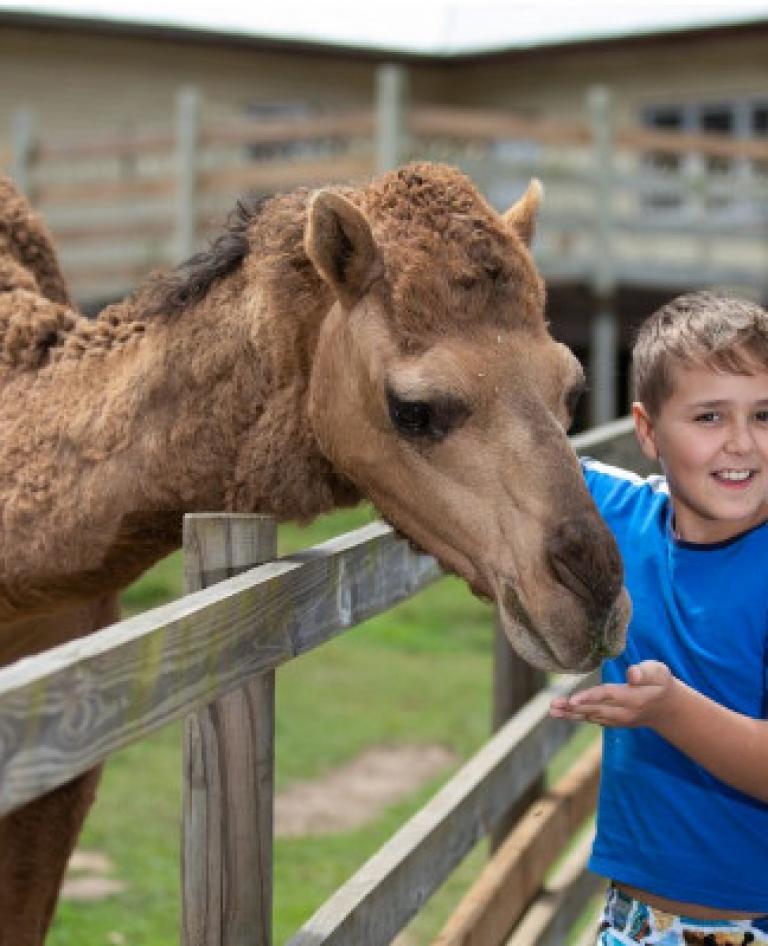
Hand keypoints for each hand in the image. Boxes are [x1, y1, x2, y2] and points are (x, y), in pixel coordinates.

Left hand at [549, 661, 674, 727]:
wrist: (666, 707)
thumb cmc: (660, 682)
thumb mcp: (659, 672)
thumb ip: (645, 672)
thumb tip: (631, 673)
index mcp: (635, 698)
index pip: (608, 696)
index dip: (590, 697)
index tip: (572, 700)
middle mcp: (625, 712)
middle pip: (595, 709)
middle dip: (573, 708)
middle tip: (553, 706)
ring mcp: (619, 720)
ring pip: (592, 716)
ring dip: (571, 714)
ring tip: (552, 710)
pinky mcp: (614, 722)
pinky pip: (594, 719)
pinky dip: (578, 717)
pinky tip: (563, 714)